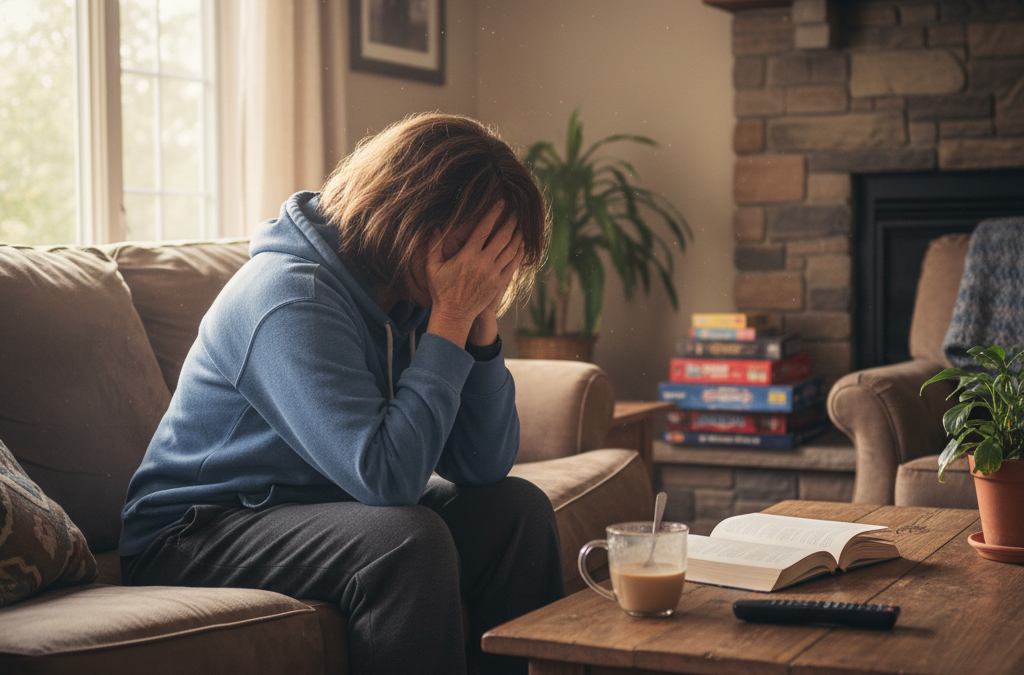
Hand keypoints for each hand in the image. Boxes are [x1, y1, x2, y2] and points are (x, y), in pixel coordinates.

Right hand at [426, 203, 524, 347]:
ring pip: (510, 250)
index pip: (483, 229)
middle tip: (517, 211)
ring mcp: (493, 274)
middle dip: (510, 222)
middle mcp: (483, 263)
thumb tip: (436, 227)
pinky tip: (522, 244)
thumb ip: (433, 246)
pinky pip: (513, 264)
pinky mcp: (499, 284)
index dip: (493, 213)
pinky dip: (519, 252)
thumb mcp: (432, 267)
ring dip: (517, 235)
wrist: (454, 315)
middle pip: (502, 237)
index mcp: (467, 256)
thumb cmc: (441, 290)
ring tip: (522, 225)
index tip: (501, 202)